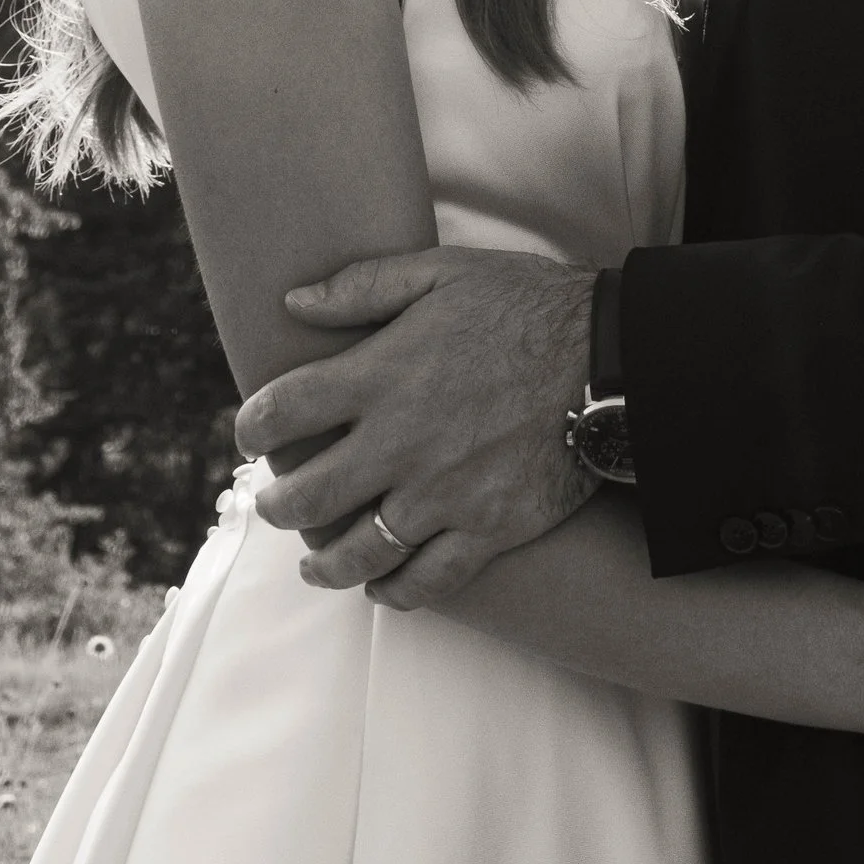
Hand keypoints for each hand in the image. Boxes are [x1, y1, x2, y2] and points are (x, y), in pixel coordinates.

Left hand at [235, 247, 597, 607]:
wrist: (613, 357)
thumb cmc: (526, 305)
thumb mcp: (443, 272)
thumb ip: (363, 286)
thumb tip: (294, 303)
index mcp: (382, 374)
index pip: (282, 410)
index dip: (251, 426)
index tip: (250, 435)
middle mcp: (402, 441)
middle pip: (307, 495)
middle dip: (277, 505)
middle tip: (273, 504)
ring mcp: (444, 493)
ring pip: (358, 551)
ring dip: (323, 563)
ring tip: (312, 563)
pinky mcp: (489, 528)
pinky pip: (428, 580)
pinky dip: (395, 590)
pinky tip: (381, 585)